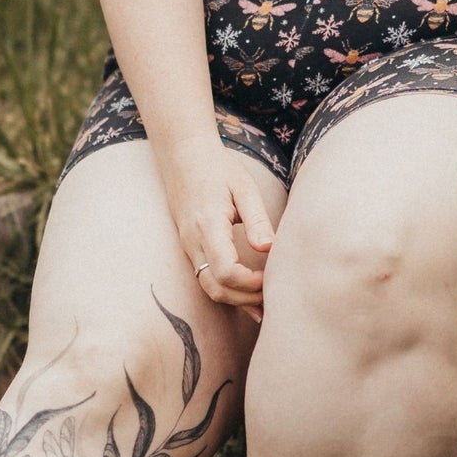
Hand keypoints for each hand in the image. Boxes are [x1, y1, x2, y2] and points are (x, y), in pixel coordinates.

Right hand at [159, 139, 274, 323]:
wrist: (183, 156)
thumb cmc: (217, 168)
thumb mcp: (244, 187)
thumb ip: (256, 219)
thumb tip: (269, 249)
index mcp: (208, 225)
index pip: (225, 271)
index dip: (249, 283)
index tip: (271, 278)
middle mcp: (193, 241)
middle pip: (216, 288)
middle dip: (245, 298)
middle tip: (273, 295)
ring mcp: (188, 246)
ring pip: (209, 288)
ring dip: (236, 299)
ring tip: (265, 300)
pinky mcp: (190, 247)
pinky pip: (205, 278)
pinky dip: (227, 290)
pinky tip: (248, 294)